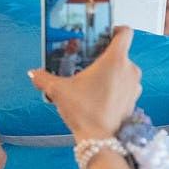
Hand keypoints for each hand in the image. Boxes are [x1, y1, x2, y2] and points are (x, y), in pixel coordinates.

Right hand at [28, 26, 140, 141]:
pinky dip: (115, 87)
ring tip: (92, 81)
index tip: (104, 33)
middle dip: (105, 56)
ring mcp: (134, 86)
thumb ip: (44, 79)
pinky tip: (99, 95)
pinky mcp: (134, 100)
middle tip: (89, 62)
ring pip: (124, 70)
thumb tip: (33, 74)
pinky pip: (125, 86)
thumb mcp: (59, 91)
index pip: (125, 32)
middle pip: (121, 53)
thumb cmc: (86, 112)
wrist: (100, 139)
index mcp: (115, 60)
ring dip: (111, 73)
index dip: (116, 29)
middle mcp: (130, 70)